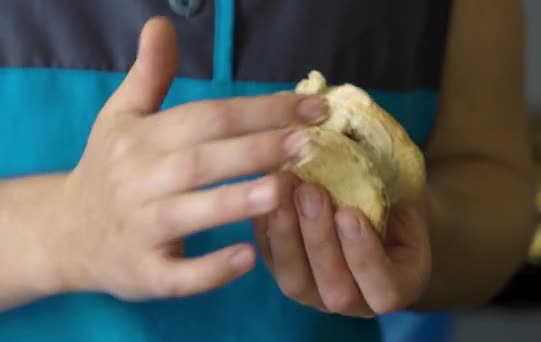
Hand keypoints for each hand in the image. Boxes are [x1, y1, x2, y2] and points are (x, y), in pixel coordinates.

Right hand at [46, 18, 326, 299]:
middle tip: (307, 142)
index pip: (205, 118)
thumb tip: (160, 24)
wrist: (66, 234)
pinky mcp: (143, 275)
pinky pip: (177, 277)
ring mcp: (138, 231)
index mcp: (137, 140)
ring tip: (285, 188)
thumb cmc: (108, 170)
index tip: (311, 108)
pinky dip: (210, 270)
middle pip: (201, 160)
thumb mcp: (120, 118)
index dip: (258, 110)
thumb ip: (148, 75)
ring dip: (236, 201)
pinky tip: (248, 258)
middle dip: (255, 149)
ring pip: (188, 214)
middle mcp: (135, 182)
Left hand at [253, 173, 430, 316]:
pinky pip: (270, 260)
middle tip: (310, 191)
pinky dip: (265, 226)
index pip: (384, 289)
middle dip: (319, 239)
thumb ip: (392, 182)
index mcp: (396, 286)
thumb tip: (361, 132)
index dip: (364, 254)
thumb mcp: (405, 191)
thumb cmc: (396, 199)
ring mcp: (316, 293)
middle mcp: (355, 300)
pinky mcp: (285, 273)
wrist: (374, 208)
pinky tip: (264, 189)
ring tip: (282, 186)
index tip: (350, 214)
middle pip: (334, 289)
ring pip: (294, 280)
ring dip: (286, 233)